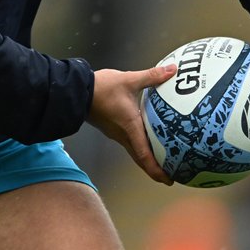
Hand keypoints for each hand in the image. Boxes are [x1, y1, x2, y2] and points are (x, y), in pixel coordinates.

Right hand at [87, 64, 176, 184]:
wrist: (77, 90)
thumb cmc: (102, 88)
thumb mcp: (129, 80)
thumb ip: (152, 76)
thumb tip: (172, 70)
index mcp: (130, 127)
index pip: (144, 155)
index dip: (157, 169)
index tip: (169, 179)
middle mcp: (123, 135)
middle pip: (140, 159)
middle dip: (155, 170)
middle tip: (170, 175)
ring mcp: (116, 133)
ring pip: (134, 152)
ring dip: (147, 159)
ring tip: (162, 160)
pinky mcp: (112, 128)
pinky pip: (129, 143)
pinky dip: (140, 148)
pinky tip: (147, 139)